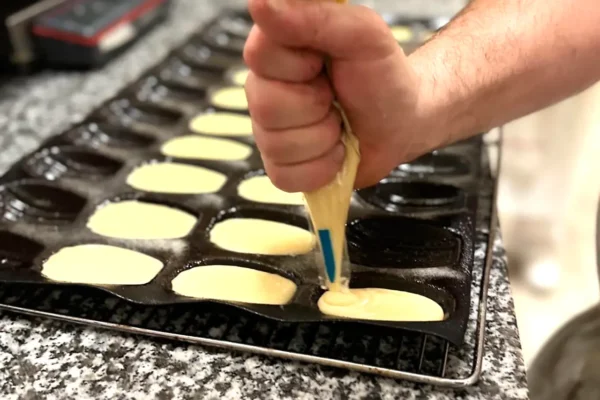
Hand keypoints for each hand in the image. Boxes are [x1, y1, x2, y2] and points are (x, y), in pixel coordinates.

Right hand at [244, 0, 438, 191]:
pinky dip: (322, 168)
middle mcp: (264, 90)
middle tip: (336, 98)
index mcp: (276, 51)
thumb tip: (260, 4)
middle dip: (316, 107)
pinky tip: (336, 151)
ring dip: (323, 139)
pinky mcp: (281, 166)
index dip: (299, 66)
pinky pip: (286, 177)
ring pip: (278, 145)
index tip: (324, 63)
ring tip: (340, 125)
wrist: (403, 122)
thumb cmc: (382, 76)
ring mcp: (269, 131)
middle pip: (266, 108)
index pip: (258, 55)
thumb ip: (314, 17)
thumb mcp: (362, 35)